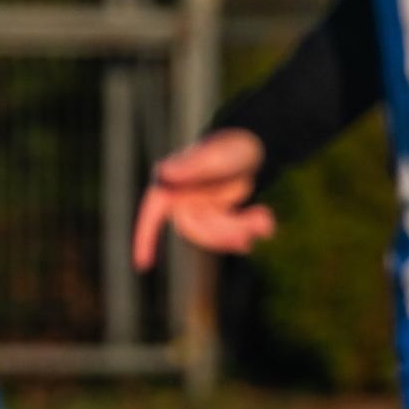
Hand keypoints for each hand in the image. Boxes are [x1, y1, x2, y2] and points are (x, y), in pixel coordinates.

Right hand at [131, 128, 275, 269]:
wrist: (255, 145)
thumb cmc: (231, 146)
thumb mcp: (215, 155)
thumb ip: (190, 165)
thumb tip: (164, 173)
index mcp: (170, 185)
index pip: (152, 214)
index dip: (145, 238)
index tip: (142, 263)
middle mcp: (179, 201)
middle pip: (194, 230)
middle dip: (225, 230)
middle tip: (259, 224)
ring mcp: (196, 211)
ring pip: (212, 236)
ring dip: (240, 230)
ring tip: (265, 220)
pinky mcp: (214, 218)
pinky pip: (225, 235)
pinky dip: (246, 230)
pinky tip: (264, 222)